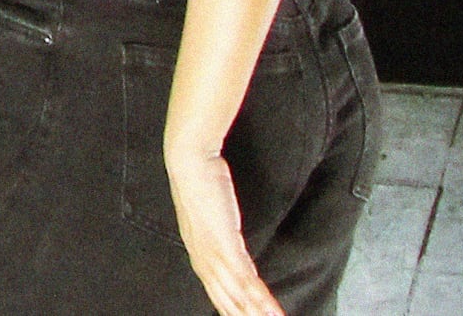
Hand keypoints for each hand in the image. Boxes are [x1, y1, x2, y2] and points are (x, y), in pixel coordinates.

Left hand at [164, 139, 285, 315]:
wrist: (190, 162)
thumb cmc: (200, 182)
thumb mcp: (210, 214)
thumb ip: (221, 235)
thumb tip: (232, 246)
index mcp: (198, 254)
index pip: (218, 291)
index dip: (232, 309)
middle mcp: (202, 259)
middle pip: (227, 301)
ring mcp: (212, 254)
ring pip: (237, 296)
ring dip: (257, 314)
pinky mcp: (224, 246)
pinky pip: (245, 280)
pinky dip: (260, 299)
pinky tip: (272, 312)